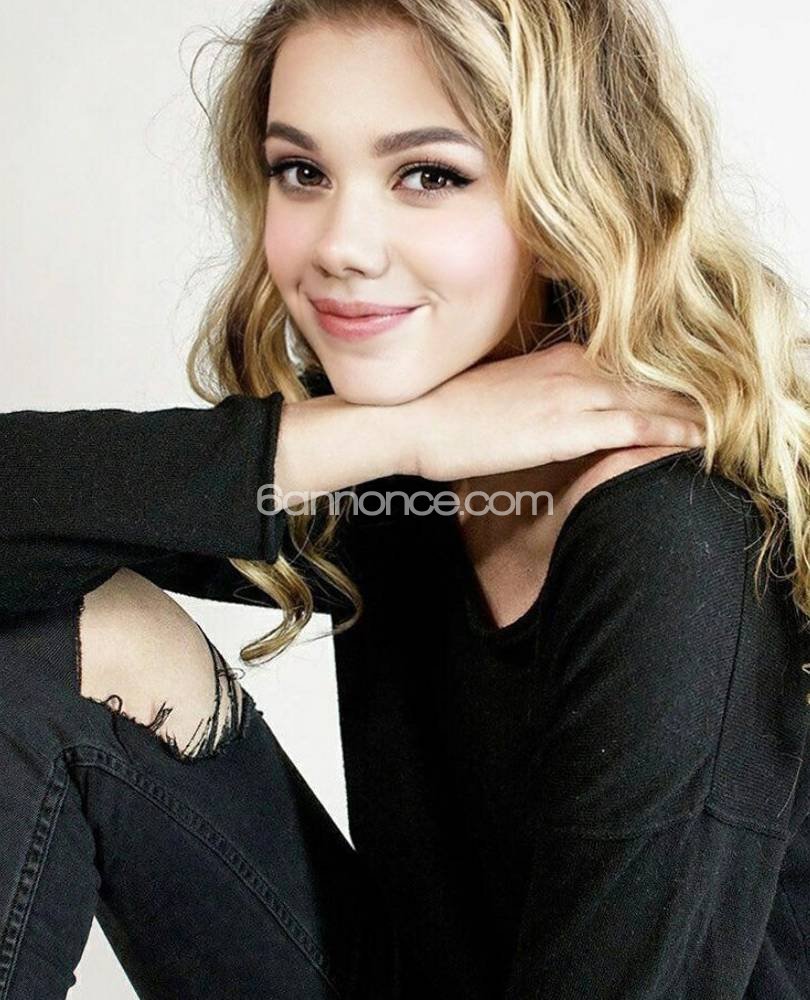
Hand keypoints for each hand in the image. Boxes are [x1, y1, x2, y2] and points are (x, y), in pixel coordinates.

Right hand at [405, 341, 705, 481]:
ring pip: (653, 395)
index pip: (626, 359)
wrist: (413, 420)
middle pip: (649, 372)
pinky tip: (700, 438)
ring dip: (694, 407)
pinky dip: (674, 430)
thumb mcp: (496, 389)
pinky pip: (637, 425)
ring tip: (730, 418)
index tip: (690, 382)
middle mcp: (571, 367)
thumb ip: (533, 390)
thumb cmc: (444, 410)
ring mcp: (571, 394)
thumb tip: (544, 404)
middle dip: (690, 385)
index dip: (663, 371)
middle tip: (729, 396)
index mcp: (555, 357)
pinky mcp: (566, 427)